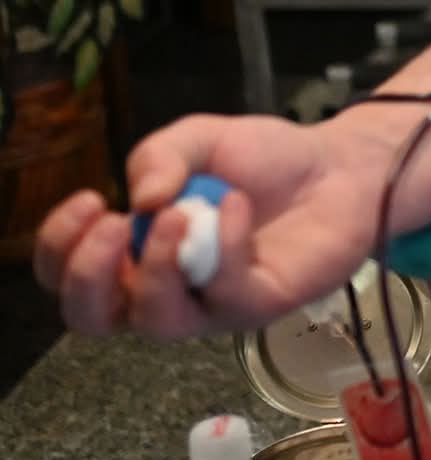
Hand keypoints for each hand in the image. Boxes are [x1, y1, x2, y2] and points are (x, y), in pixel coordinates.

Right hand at [33, 113, 400, 339]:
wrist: (340, 166)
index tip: (91, 200)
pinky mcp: (257, 305)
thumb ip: (160, 157)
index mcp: (135, 249)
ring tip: (183, 212)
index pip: (68, 274)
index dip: (60, 247)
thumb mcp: (201, 140)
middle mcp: (163, 286)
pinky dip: (226, 245)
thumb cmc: (265, 161)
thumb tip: (140, 198)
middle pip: (92, 317)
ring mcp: (210, 302)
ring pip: (156, 320)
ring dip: (158, 266)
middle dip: (87, 276)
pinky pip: (226, 293)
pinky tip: (239, 205)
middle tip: (115, 226)